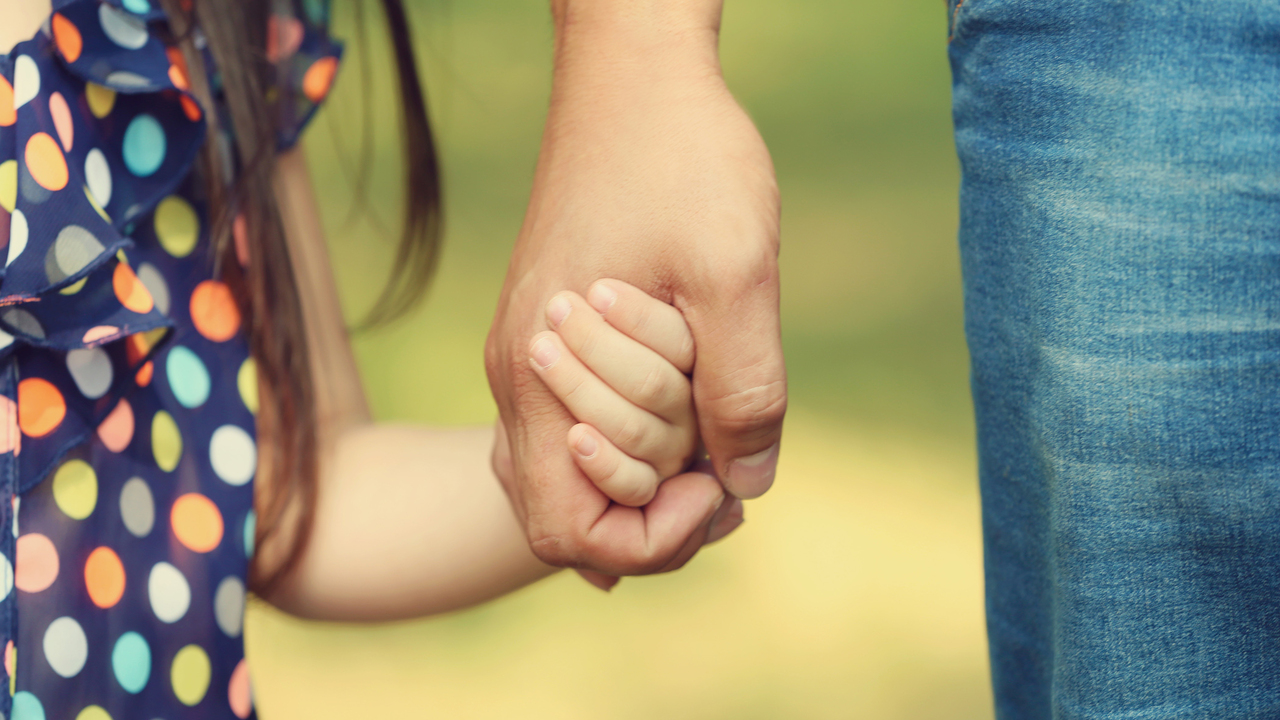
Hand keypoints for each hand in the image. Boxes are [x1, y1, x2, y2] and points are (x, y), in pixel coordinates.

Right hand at [485, 3, 783, 576]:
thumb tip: (746, 485)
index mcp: (541, 377)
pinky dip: (627, 441)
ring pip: (564, 470)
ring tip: (714, 457)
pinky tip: (684, 426)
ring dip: (639, 478)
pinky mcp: (545, 327)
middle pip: (560, 515)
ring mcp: (523, 351)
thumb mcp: (735, 275)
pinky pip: (571, 421)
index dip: (653, 540)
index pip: (568, 532)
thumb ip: (743, 390)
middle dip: (650, 518)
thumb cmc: (682, 160)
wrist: (632, 72)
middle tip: (728, 482)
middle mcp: (516, 375)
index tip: (723, 491)